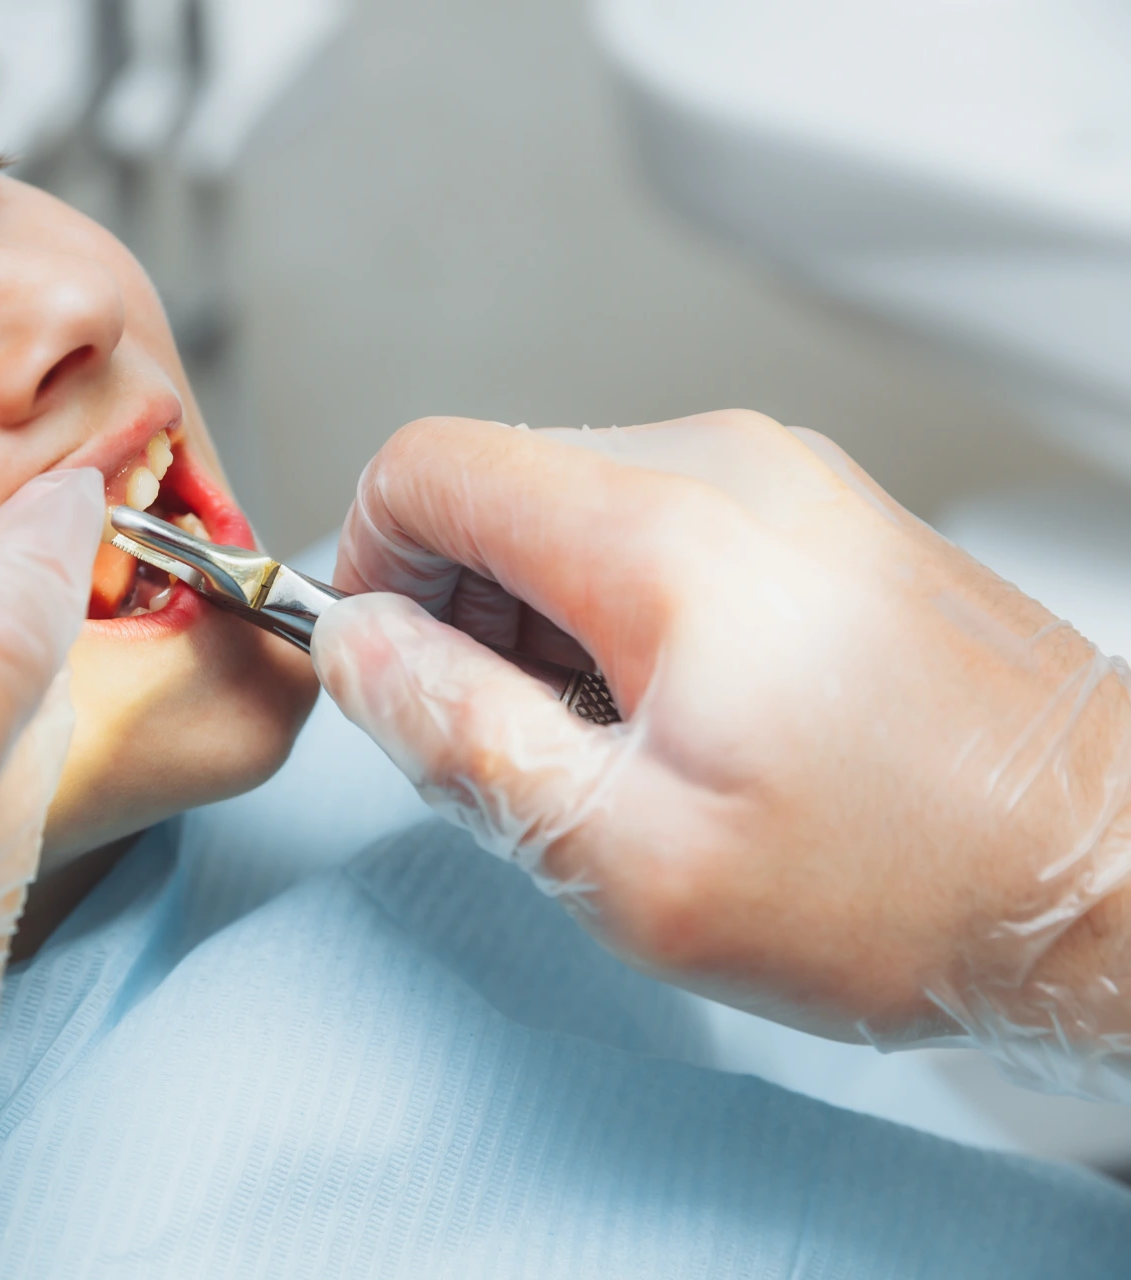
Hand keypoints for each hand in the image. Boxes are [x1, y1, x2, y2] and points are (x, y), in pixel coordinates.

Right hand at [315, 413, 1130, 1099]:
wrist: (1111, 871)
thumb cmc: (904, 883)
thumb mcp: (632, 859)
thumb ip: (460, 737)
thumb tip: (359, 651)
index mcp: (662, 532)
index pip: (425, 466)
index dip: (372, 569)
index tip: (397, 672)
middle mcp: (725, 467)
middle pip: (496, 486)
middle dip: (463, 616)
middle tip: (522, 751)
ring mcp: (783, 482)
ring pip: (570, 509)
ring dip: (543, 627)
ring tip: (618, 752)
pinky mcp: (817, 517)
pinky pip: (656, 530)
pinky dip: (621, 619)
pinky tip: (684, 725)